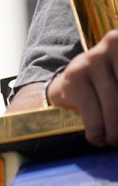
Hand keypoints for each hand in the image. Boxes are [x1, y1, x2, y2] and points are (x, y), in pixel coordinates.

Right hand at [48, 30, 117, 145]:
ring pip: (114, 108)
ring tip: (113, 141)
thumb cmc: (111, 83)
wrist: (71, 80)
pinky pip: (92, 113)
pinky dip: (96, 132)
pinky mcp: (75, 76)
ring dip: (114, 133)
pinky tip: (97, 138)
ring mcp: (92, 59)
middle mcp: (114, 44)